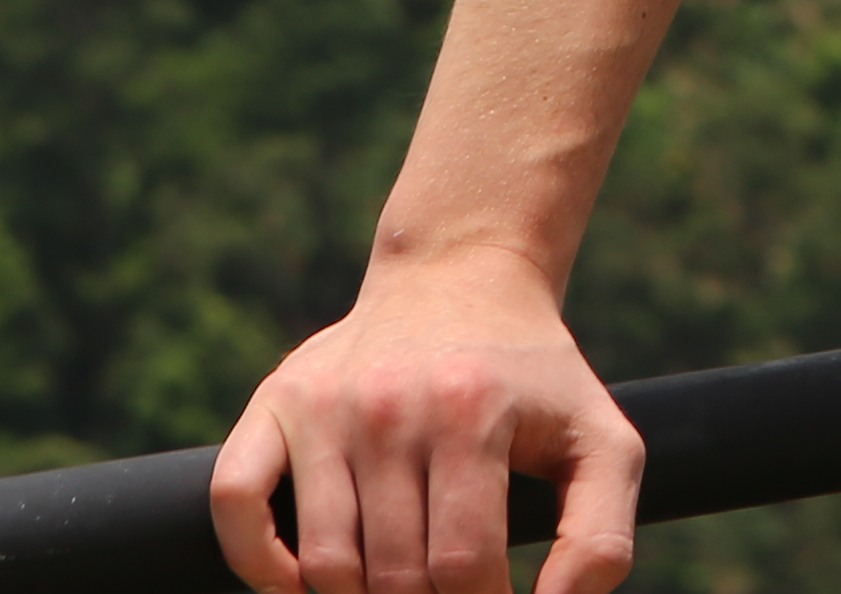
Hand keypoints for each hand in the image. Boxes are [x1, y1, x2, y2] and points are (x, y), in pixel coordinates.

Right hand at [210, 242, 646, 593]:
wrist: (462, 278)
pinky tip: (305, 582)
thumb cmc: (537, 379)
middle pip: (394, 574)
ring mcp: (325, 403)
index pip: (464, 563)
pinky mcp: (276, 402)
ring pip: (324, 564)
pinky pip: (236, 503)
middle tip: (447, 591)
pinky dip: (260, 564)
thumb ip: (600, 538)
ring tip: (399, 585)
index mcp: (473, 410)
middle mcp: (391, 404)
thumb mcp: (603, 442)